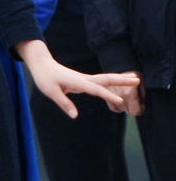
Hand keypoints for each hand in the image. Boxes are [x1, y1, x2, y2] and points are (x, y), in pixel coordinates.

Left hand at [17, 39, 141, 118]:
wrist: (42, 64)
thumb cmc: (45, 78)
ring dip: (119, 78)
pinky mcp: (83, 80)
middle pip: (106, 79)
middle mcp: (83, 79)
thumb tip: (75, 116)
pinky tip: (118, 83)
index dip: (108, 95)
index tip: (120, 100)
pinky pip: (100, 81)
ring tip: (135, 79)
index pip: (96, 89)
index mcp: (77, 81)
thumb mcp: (51, 92)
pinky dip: (111, 81)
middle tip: (138, 80)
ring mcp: (84, 78)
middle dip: (121, 80)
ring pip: (105, 78)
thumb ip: (64, 103)